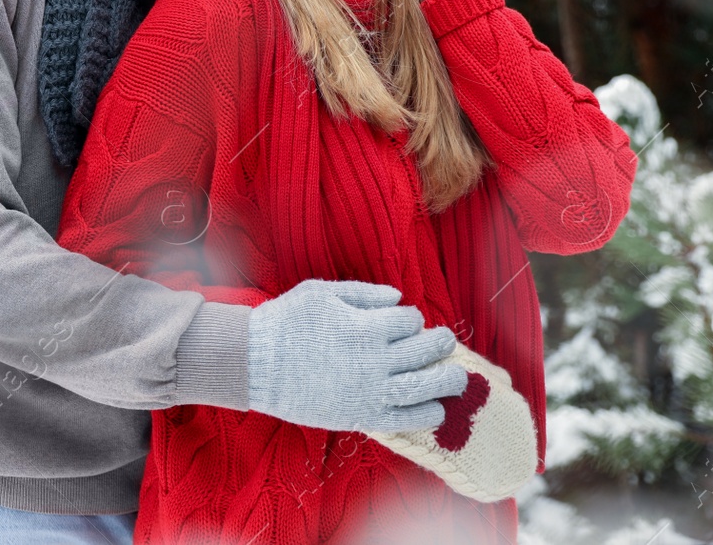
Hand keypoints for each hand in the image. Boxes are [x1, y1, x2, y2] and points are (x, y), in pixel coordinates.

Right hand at [245, 278, 465, 432]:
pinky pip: (408, 419)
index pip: (409, 320)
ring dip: (448, 380)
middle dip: (441, 344)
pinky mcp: (364, 416)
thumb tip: (398, 297)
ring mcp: (371, 390)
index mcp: (366, 325)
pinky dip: (428, 414)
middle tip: (446, 342)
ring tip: (456, 378)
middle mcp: (375, 359)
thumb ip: (363, 293)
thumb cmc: (285, 322)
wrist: (256, 363)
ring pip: (427, 386)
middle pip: (427, 350)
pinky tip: (434, 409)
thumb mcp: (321, 293)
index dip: (410, 318)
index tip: (403, 322)